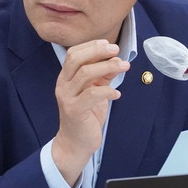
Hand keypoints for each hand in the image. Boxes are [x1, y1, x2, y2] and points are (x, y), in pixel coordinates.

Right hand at [52, 40, 127, 185]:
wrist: (75, 143)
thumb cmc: (86, 115)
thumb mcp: (95, 91)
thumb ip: (102, 76)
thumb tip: (116, 60)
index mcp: (66, 77)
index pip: (73, 53)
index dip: (91, 46)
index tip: (109, 44)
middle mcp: (63, 84)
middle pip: (76, 59)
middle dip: (98, 51)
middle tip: (117, 50)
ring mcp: (67, 97)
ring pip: (85, 73)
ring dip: (108, 67)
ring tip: (124, 66)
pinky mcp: (75, 111)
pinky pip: (92, 94)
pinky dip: (107, 91)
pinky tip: (117, 94)